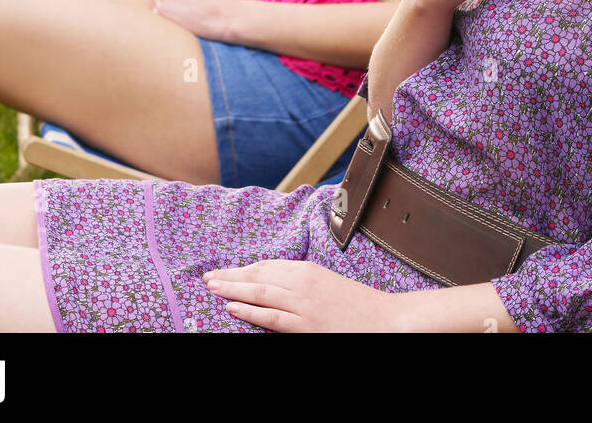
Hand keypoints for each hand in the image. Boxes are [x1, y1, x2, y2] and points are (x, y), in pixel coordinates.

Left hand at [203, 260, 395, 332]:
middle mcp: (301, 282)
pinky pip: (271, 316)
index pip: (265, 266)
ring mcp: (303, 304)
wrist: (384, 319)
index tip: (224, 271)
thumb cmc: (357, 304)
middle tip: (208, 277)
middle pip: (257, 275)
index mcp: (307, 269)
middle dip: (230, 276)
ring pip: (259, 292)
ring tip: (213, 288)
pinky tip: (233, 307)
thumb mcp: (326, 283)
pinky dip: (250, 310)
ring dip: (233, 289)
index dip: (242, 269)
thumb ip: (301, 282)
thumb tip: (274, 284)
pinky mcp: (306, 325)